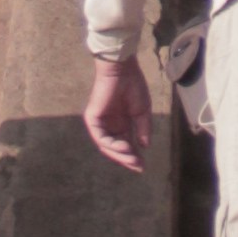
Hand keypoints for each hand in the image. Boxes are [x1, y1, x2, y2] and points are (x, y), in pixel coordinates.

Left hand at [83, 53, 151, 173]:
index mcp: (120, 123)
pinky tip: (125, 148)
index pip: (124, 145)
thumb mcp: (142, 111)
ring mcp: (99, 122)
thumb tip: (144, 147)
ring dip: (120, 155)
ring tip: (133, 159)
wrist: (123, 69)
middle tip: (138, 166)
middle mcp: (108, 125)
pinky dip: (112, 145)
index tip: (143, 166)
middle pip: (114, 148)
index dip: (133, 156)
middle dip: (126, 159)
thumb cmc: (133, 85)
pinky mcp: (92, 118)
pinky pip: (100, 137)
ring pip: (106, 146)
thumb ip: (143, 129)